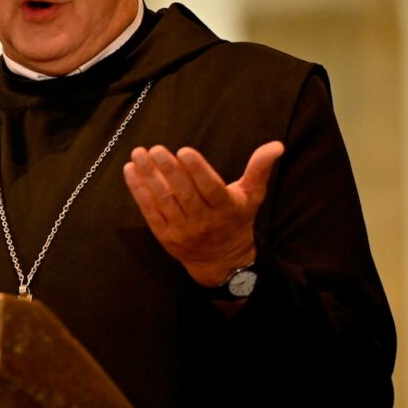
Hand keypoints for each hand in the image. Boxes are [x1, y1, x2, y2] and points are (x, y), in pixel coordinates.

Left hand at [123, 142, 283, 285]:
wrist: (222, 261)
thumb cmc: (236, 219)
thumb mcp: (251, 196)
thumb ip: (259, 169)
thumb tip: (277, 145)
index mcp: (226, 209)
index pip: (210, 188)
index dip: (197, 170)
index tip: (184, 150)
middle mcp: (204, 221)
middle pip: (184, 193)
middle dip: (168, 170)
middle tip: (154, 149)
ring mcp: (183, 230)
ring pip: (164, 201)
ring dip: (149, 177)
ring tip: (139, 155)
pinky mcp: (165, 235)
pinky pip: (150, 211)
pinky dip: (139, 191)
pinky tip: (130, 171)